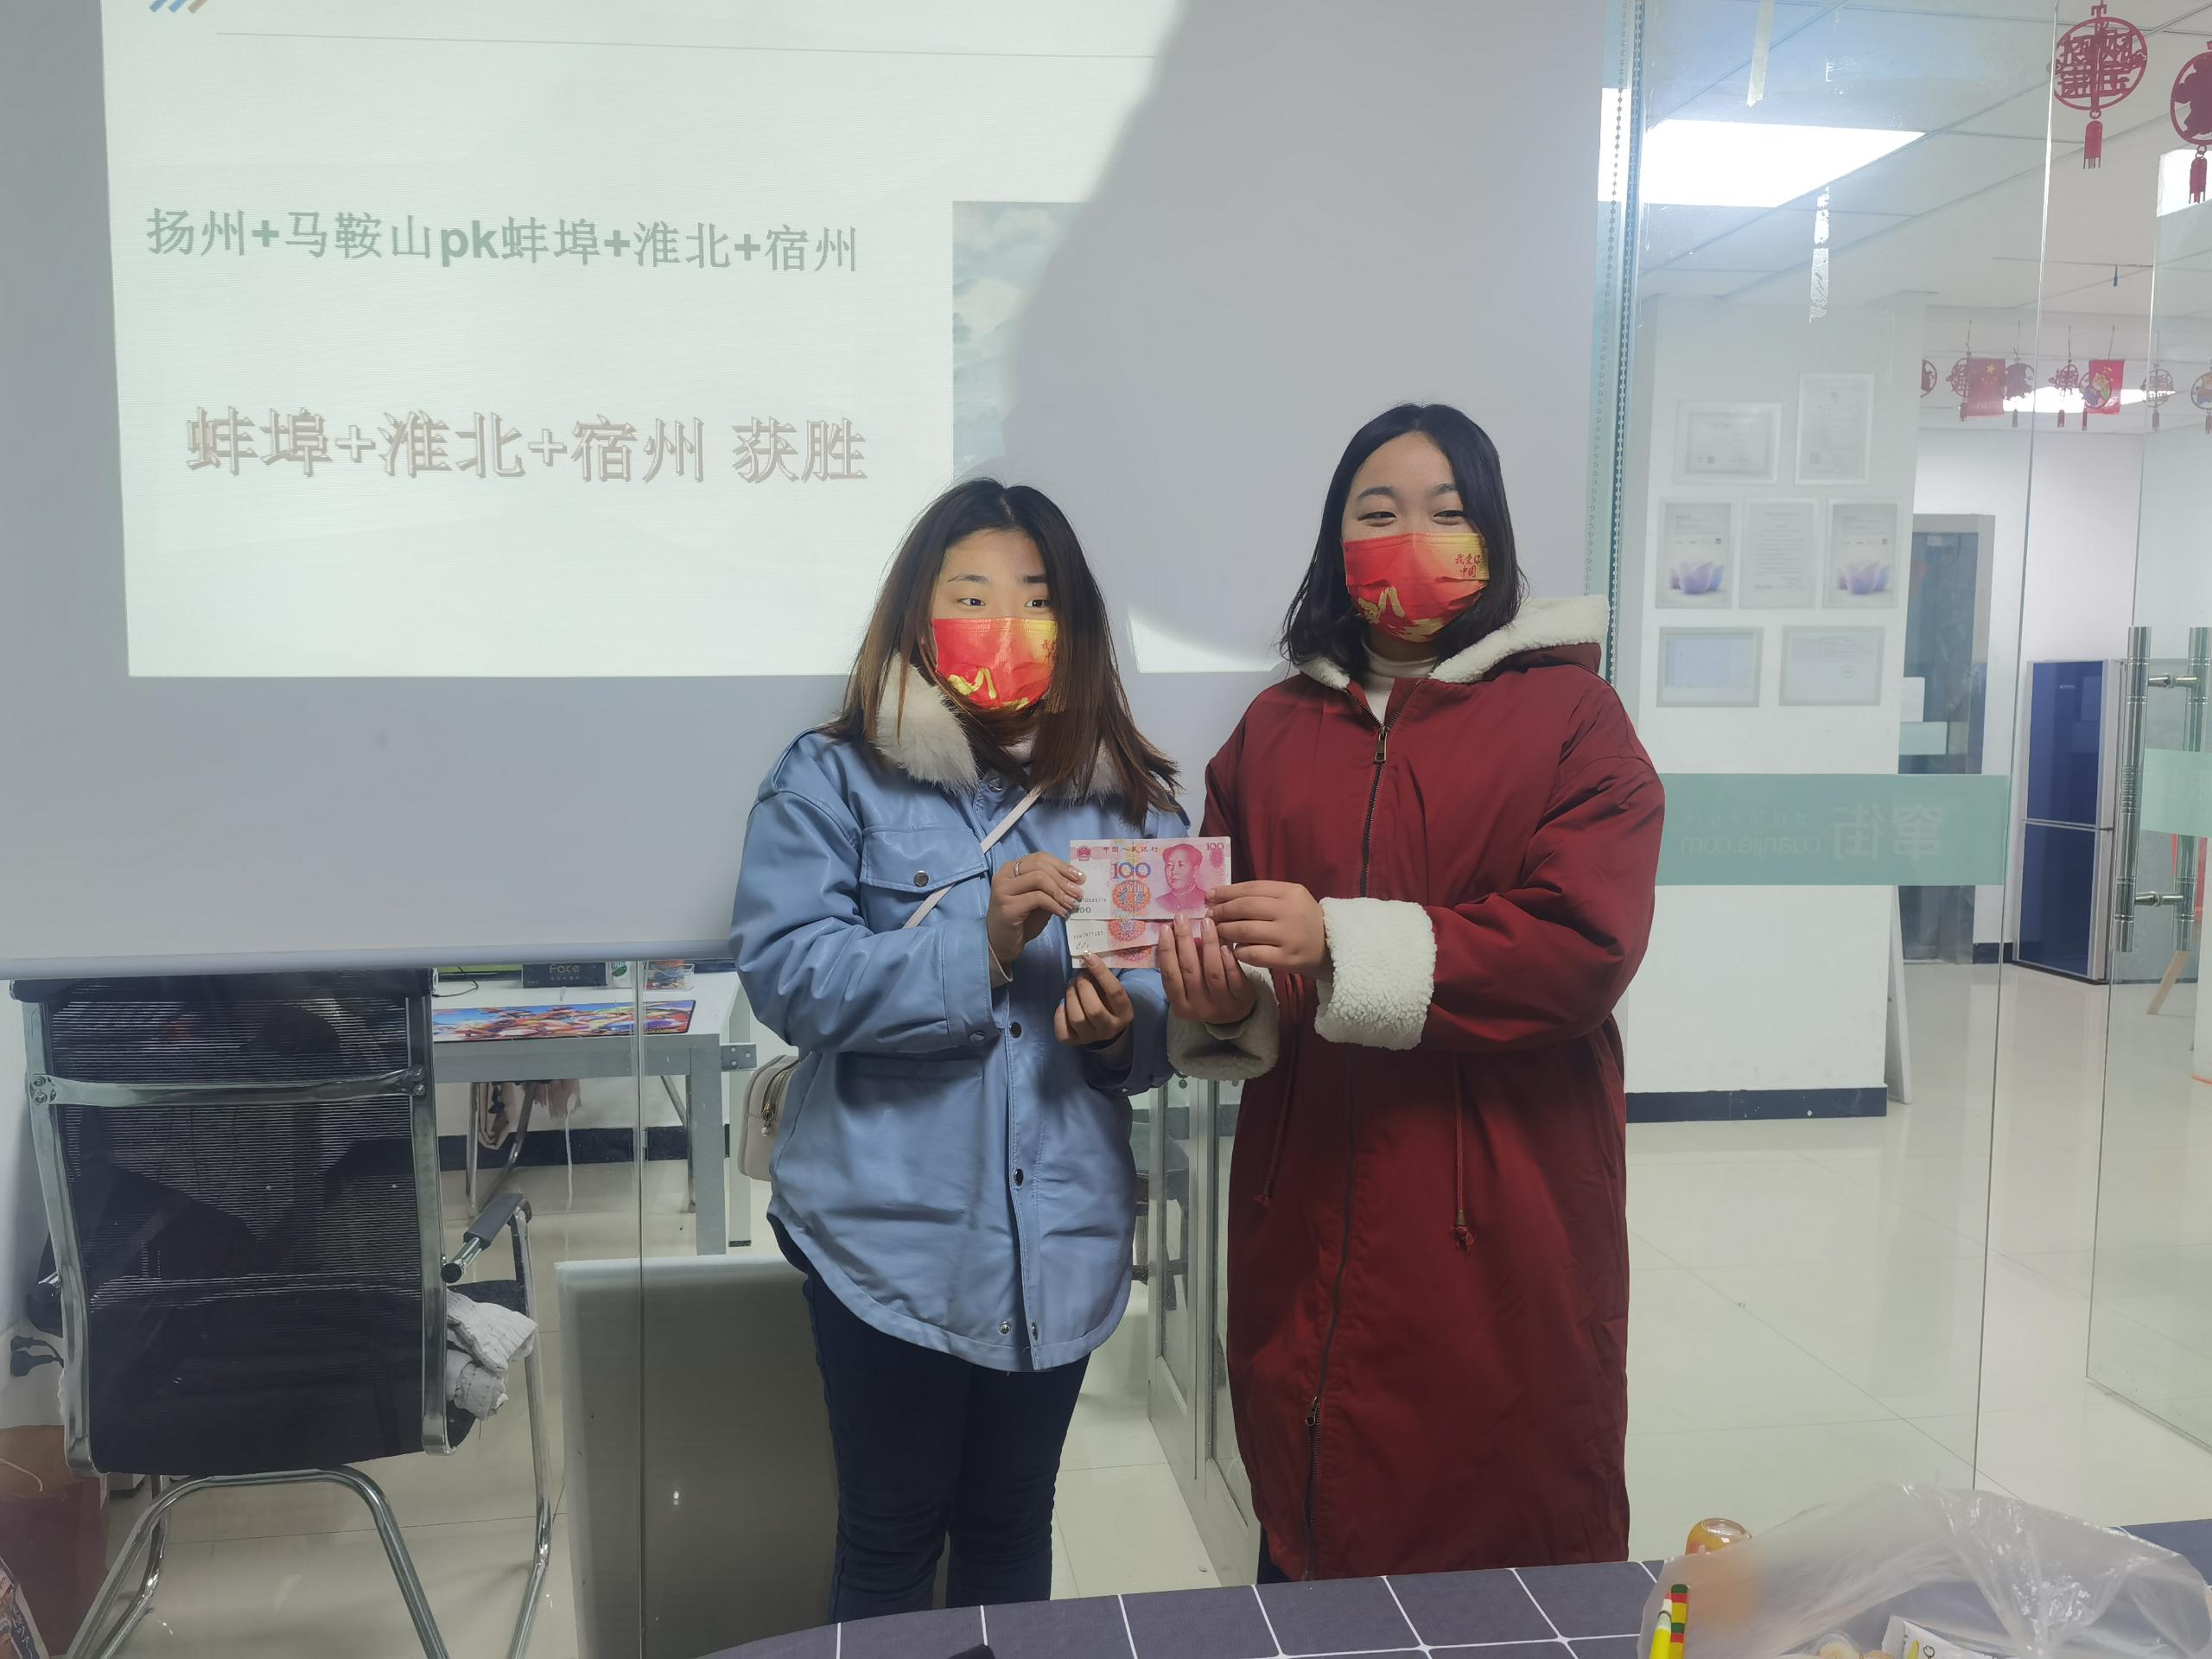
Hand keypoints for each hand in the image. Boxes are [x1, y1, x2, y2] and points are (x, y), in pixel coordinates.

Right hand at [987, 852, 1083, 968]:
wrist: (1002, 943)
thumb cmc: (1021, 921)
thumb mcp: (1039, 900)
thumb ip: (1051, 887)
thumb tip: (1076, 882)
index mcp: (1011, 868)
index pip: (1040, 857)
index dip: (1062, 865)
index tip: (1079, 878)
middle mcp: (1004, 875)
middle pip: (1040, 865)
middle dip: (1063, 879)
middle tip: (1079, 893)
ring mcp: (1003, 890)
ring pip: (1039, 878)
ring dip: (1060, 891)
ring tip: (1071, 904)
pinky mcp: (1007, 906)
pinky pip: (1037, 898)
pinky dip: (1054, 904)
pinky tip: (1061, 913)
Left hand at [1056, 956, 1135, 1047]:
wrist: (1104, 1027)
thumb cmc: (1108, 1001)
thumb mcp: (1112, 990)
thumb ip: (1103, 978)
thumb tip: (1087, 958)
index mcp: (1124, 1013)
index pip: (1115, 992)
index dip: (1101, 973)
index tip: (1089, 956)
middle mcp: (1110, 1028)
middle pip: (1094, 1009)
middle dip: (1083, 987)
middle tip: (1079, 976)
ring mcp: (1091, 1037)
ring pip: (1077, 1019)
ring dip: (1071, 996)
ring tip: (1071, 985)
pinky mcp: (1074, 1042)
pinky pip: (1063, 1031)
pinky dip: (1060, 1014)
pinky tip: (1064, 1004)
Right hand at [1157, 916, 1257, 1024]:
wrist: (1235, 1014)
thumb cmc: (1206, 993)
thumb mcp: (1189, 987)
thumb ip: (1181, 965)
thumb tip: (1174, 930)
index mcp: (1181, 1005)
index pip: (1170, 975)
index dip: (1167, 951)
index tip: (1165, 927)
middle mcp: (1200, 1008)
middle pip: (1190, 970)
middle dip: (1184, 940)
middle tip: (1182, 917)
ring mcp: (1222, 1005)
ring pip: (1213, 971)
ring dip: (1208, 944)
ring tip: (1206, 922)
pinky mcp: (1242, 1000)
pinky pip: (1234, 978)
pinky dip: (1228, 959)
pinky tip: (1225, 942)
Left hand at [1208, 882, 1328, 975]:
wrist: (1332, 947)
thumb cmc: (1304, 920)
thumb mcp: (1291, 899)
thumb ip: (1263, 895)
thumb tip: (1221, 896)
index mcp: (1291, 892)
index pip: (1251, 888)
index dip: (1226, 892)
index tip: (1209, 896)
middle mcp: (1289, 912)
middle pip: (1245, 908)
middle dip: (1221, 911)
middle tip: (1209, 916)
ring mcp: (1288, 936)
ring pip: (1245, 930)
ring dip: (1225, 930)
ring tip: (1217, 932)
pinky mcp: (1286, 958)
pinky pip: (1252, 953)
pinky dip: (1238, 951)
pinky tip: (1235, 949)